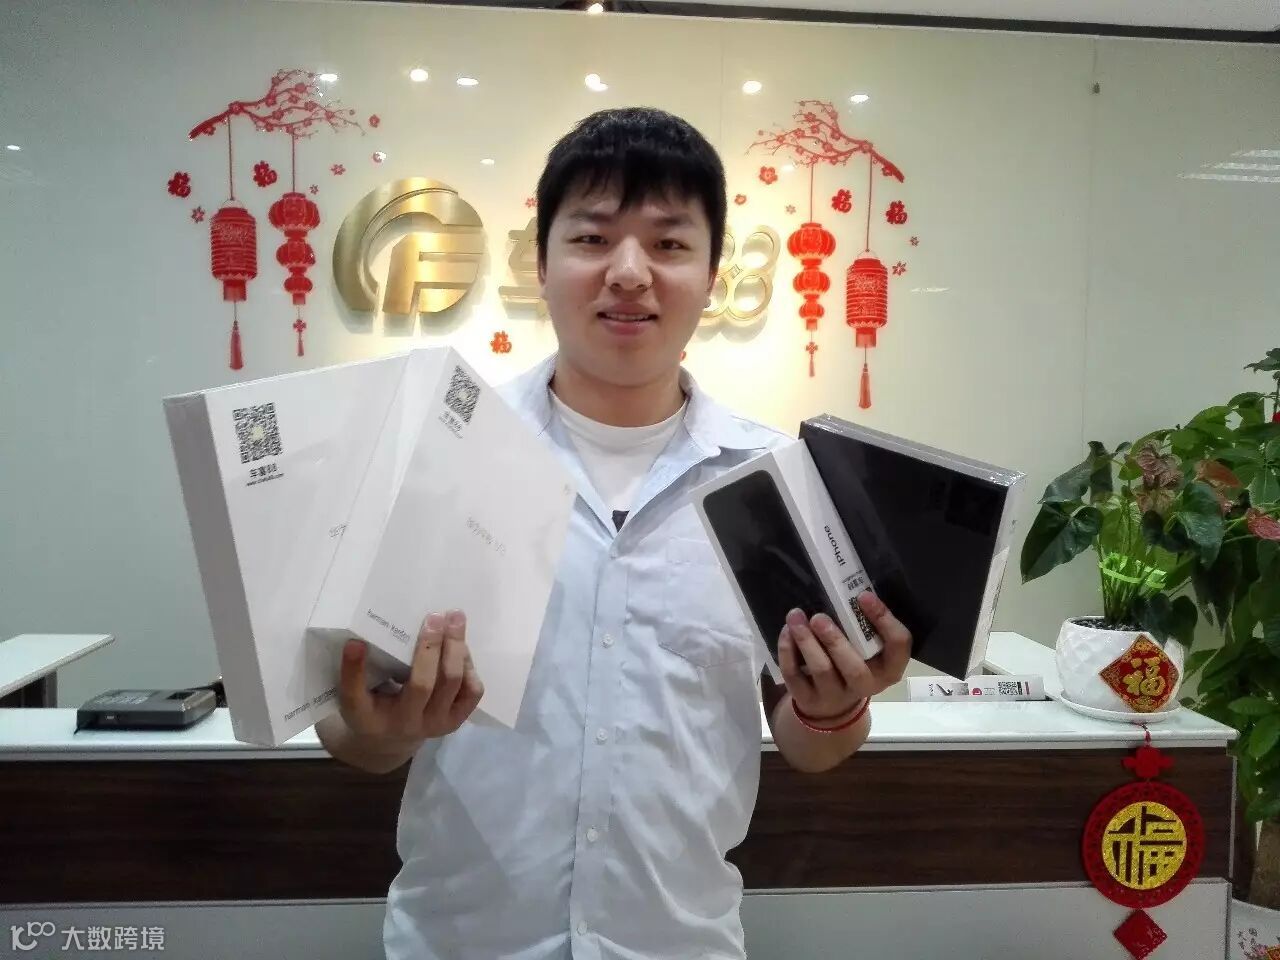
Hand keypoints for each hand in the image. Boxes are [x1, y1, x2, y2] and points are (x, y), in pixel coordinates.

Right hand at [337, 609, 484, 751]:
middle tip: (435, 616)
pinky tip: (460, 646)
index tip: (355, 643)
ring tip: (455, 620)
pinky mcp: (458, 719)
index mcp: (374, 720)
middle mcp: (410, 724)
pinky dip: (468, 664)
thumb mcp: (354, 698)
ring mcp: (438, 724)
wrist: (393, 740)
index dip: (355, 670)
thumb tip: (356, 642)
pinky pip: (472, 690)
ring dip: (456, 648)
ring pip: (453, 683)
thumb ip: (354, 673)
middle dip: (430, 647)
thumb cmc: (371, 711)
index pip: (358, 695)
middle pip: (423, 684)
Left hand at [777, 592, 911, 720]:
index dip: (885, 620)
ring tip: (795, 617)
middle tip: (818, 617)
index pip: (898, 645)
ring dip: (807, 642)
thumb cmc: (854, 663)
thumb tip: (850, 587)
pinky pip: (795, 676)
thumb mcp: (868, 648)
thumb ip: (864, 626)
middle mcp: (867, 685)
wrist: (832, 706)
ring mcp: (836, 696)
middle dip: (835, 641)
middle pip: (854, 667)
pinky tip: (786, 632)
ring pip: (822, 671)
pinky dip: (788, 652)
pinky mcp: (808, 699)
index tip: (864, 595)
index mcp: (889, 669)